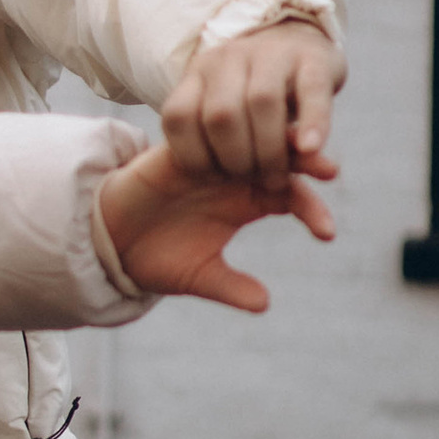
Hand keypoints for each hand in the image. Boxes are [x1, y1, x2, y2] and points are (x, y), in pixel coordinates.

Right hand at [97, 136, 335, 315]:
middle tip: (329, 169)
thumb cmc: (158, 258)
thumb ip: (231, 287)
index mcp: (248, 201)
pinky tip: (245, 140)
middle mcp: (235, 176)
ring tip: (299, 148)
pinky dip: (226, 134)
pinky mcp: (180, 151)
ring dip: (274, 139)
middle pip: (280, 157)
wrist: (109, 240)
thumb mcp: (198, 276)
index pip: (291, 196)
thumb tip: (264, 304)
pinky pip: (207, 134)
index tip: (327, 233)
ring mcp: (209, 159)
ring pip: (250, 136)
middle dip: (306, 160)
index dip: (311, 210)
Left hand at [161, 18, 343, 190]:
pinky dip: (311, 123)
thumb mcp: (221, 106)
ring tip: (276, 179)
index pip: (177, 116)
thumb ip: (206, 138)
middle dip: (236, 160)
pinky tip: (310, 150)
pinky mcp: (314, 58)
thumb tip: (193, 185)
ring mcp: (272, 54)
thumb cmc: (253, 91)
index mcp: (198, 73)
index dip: (192, 156)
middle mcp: (230, 58)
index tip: (212, 177)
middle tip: (252, 181)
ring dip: (269, 151)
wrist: (298, 39)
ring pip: (262, 101)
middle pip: (221, 114)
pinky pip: (311, 91)